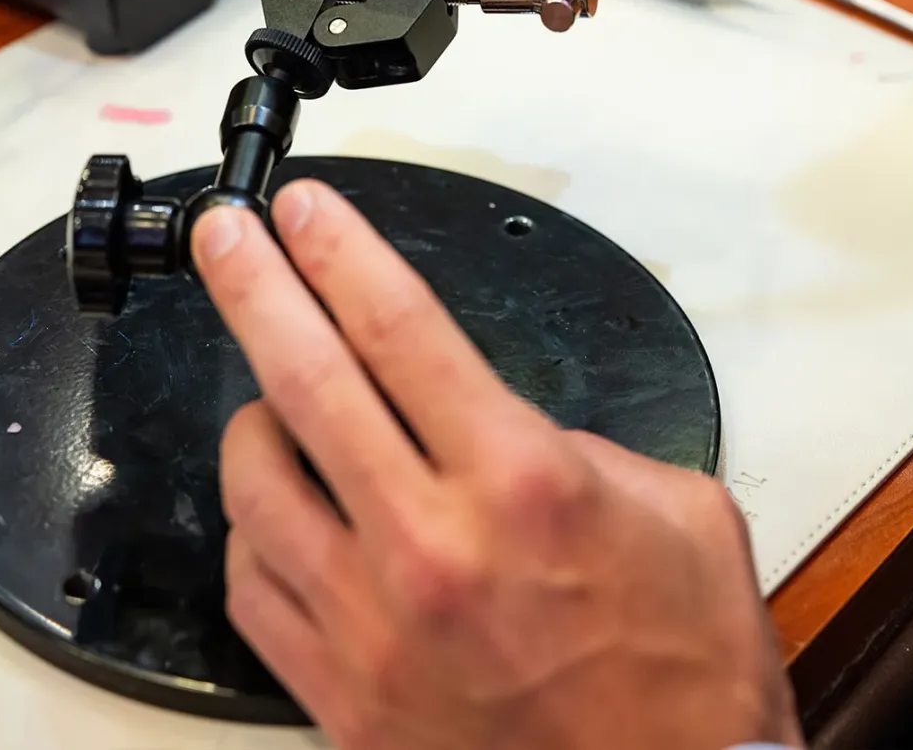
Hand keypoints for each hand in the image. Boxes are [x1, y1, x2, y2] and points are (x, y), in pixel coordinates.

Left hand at [193, 182, 802, 749]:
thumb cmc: (687, 679)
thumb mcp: (681, 513)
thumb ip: (589, 445)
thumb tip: (522, 425)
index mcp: (521, 482)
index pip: (400, 327)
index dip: (340, 251)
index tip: (306, 212)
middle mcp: (435, 548)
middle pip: (307, 379)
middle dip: (254, 287)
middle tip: (225, 238)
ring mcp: (376, 628)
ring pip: (255, 489)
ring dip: (251, 420)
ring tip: (264, 391)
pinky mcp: (345, 699)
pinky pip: (255, 591)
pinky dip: (253, 535)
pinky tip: (273, 512)